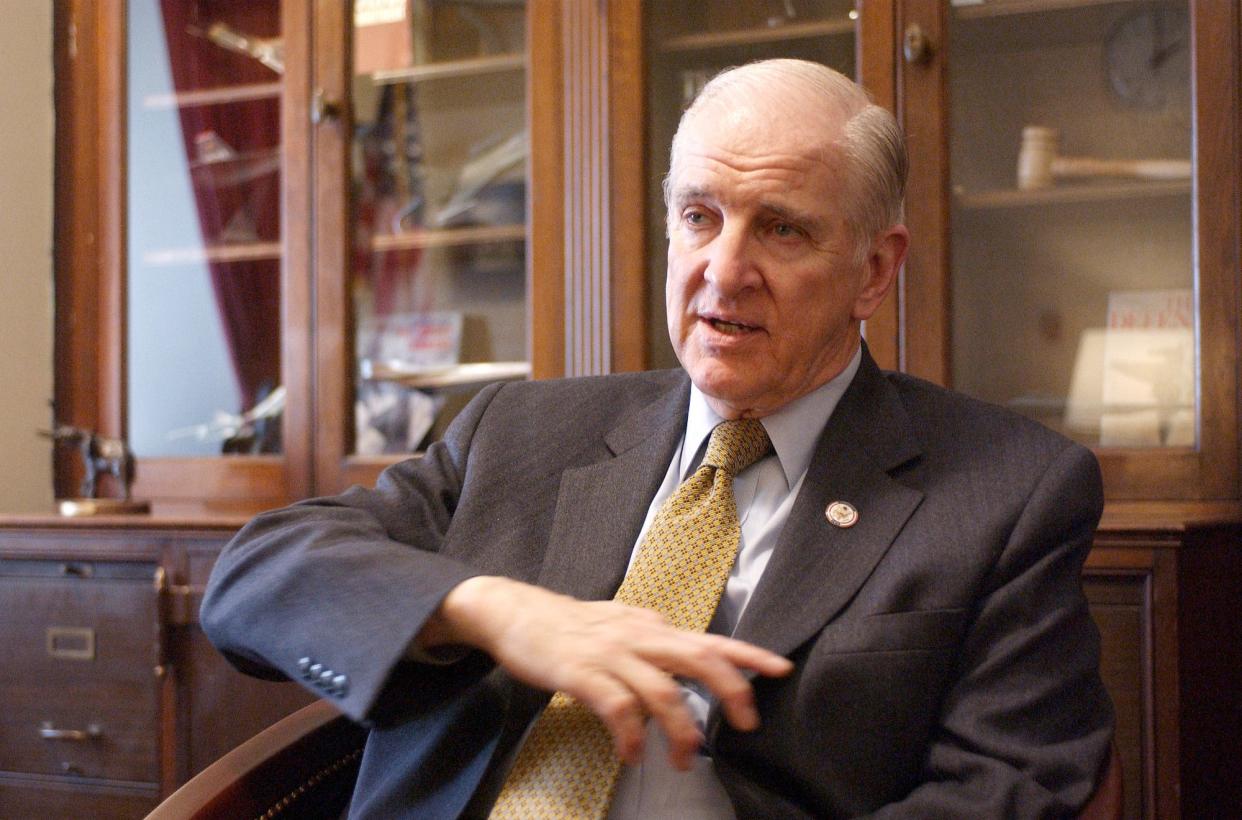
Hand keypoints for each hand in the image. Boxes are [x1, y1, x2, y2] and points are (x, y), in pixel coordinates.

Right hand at [418, 576, 792, 769]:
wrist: (516, 612)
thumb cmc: (572, 626)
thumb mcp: (623, 626)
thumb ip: (657, 642)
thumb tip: (691, 657)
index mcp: (653, 628)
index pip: (712, 639)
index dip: (748, 654)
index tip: (782, 669)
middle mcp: (639, 636)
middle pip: (699, 659)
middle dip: (730, 691)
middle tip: (747, 725)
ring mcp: (611, 654)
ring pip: (662, 691)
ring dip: (681, 730)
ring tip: (685, 760)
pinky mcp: (581, 673)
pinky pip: (617, 708)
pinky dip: (632, 736)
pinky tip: (634, 754)